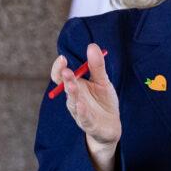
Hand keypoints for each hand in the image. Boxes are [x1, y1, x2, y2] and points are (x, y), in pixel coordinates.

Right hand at [51, 44, 119, 170]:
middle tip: (67, 71)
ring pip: (72, 103)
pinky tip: (81, 105)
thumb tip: (92, 45)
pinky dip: (81, 112)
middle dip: (65, 79)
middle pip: (65, 88)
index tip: (62, 58)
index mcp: (75, 86)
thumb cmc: (103, 101)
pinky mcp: (89, 124)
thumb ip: (97, 66)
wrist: (111, 125)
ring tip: (72, 85)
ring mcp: (80, 112)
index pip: (60, 76)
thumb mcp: (103, 81)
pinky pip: (83, 118)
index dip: (58, 68)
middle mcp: (74, 99)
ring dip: (72, 94)